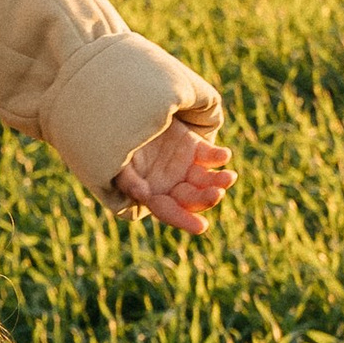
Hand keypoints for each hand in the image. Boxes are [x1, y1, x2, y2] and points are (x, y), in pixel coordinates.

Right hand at [115, 117, 235, 233]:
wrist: (121, 115)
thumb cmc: (114, 143)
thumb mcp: (116, 162)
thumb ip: (128, 180)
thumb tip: (144, 196)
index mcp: (151, 193)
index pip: (168, 210)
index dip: (183, 219)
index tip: (201, 227)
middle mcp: (170, 184)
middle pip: (191, 198)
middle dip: (205, 199)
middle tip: (216, 194)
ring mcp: (183, 166)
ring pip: (205, 180)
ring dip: (218, 181)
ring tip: (229, 177)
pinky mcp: (193, 148)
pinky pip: (210, 156)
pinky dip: (218, 157)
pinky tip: (224, 156)